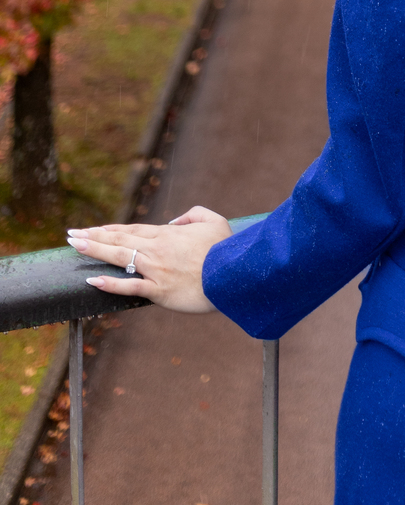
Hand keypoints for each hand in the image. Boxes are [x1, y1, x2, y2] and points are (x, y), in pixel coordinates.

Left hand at [66, 206, 230, 312]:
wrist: (233, 274)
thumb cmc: (226, 248)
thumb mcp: (214, 220)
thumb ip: (193, 214)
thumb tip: (175, 221)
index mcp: (168, 234)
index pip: (132, 230)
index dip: (110, 229)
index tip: (92, 229)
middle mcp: (157, 249)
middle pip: (120, 239)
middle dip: (93, 236)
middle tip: (71, 234)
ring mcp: (156, 270)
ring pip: (120, 257)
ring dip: (95, 250)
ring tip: (74, 246)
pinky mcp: (158, 291)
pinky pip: (130, 287)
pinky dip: (110, 284)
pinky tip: (92, 280)